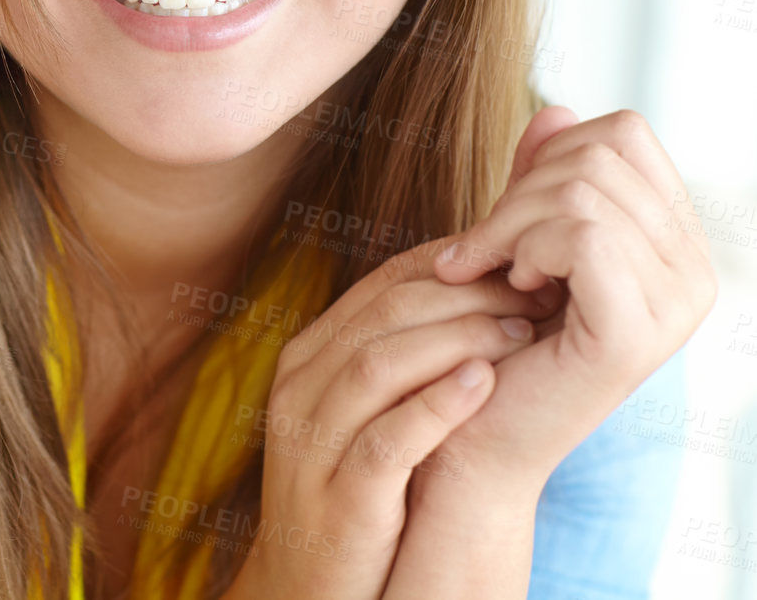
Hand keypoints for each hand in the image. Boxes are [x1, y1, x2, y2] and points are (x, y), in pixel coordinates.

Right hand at [224, 238, 556, 599]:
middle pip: (382, 315)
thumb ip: (396, 358)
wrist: (307, 587)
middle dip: (466, 296)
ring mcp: (313, 443)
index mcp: (306, 359)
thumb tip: (475, 297)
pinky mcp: (342, 498)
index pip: (379, 285)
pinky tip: (485, 384)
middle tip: (533, 293)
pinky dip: (438, 405)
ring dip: (459, 340)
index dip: (452, 266)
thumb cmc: (353, 491)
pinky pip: (388, 439)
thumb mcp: (359, 413)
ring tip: (521, 332)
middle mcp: (299, 390)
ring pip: (381, 366)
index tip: (514, 264)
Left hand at [421, 106, 717, 494]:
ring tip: (493, 271)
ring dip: (508, 223)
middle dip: (518, 191)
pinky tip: (510, 287)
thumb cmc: (490, 333)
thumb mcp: (519, 237)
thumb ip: (541, 178)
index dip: (550, 154)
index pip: (624, 132)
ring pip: (581, 191)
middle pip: (600, 153)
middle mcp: (695, 273)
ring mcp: (676, 306)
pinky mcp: (635, 334)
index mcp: (678, 242)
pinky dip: (522, 247)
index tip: (509, 213)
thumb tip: (556, 105)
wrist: (467, 431)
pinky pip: (581, 235)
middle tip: (485, 250)